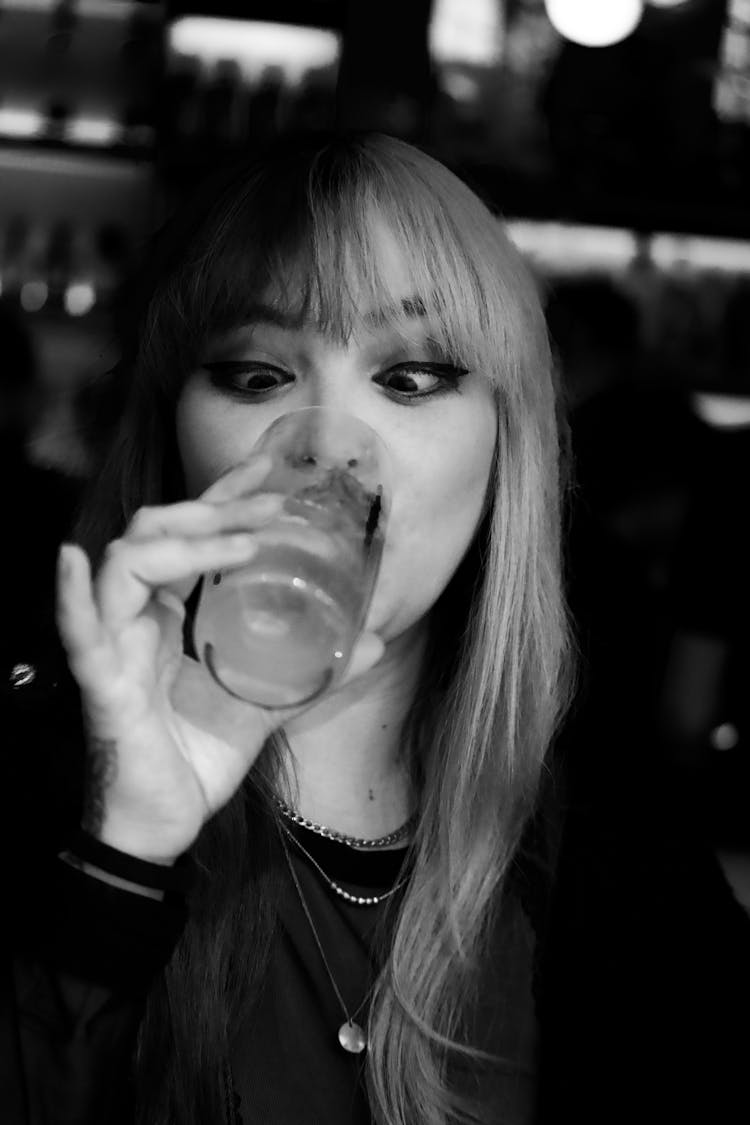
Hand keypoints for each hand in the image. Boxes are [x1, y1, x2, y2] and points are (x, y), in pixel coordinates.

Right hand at [56, 454, 384, 862]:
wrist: (163, 825)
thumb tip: (374, 640)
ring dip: (183, 544)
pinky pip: (80, 637)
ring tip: (240, 542)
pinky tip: (72, 561)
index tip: (269, 466)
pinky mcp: (103, 688)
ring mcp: (116, 648)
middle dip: (214, 509)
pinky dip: (73, 599)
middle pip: (158, 533)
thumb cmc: (198, 759)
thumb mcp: (266, 706)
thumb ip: (313, 673)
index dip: (224, 496)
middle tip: (272, 500)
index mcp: (171, 616)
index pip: (191, 536)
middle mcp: (138, 619)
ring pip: (126, 565)